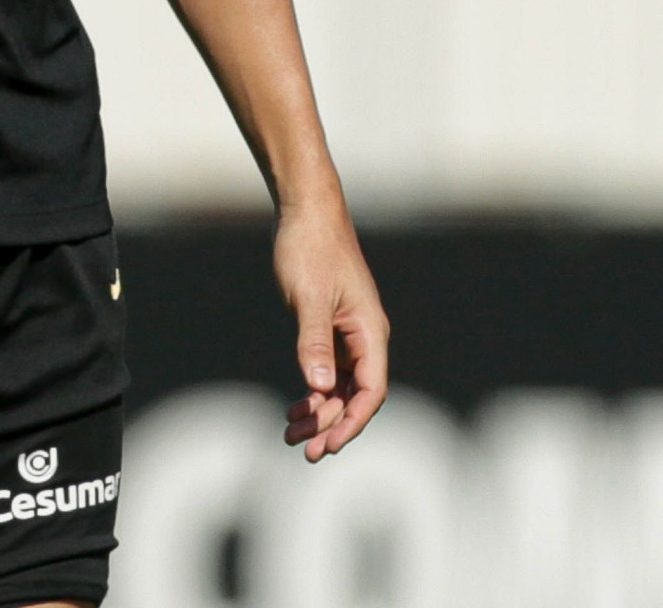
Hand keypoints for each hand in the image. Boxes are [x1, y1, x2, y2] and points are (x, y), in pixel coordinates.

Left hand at [274, 198, 388, 460]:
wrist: (305, 210)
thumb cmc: (310, 248)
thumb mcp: (309, 296)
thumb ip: (315, 342)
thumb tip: (321, 388)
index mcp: (371, 332)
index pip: (371, 392)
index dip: (352, 423)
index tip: (328, 445)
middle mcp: (366, 337)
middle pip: (356, 396)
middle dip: (331, 425)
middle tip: (303, 450)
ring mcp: (350, 333)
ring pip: (341, 387)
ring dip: (319, 412)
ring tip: (291, 434)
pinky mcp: (332, 327)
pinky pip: (329, 371)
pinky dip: (313, 391)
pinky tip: (295, 407)